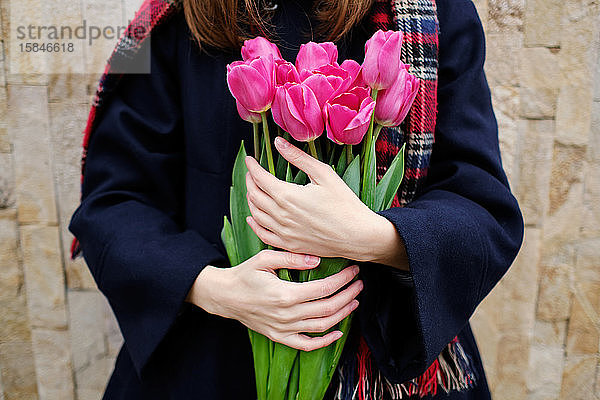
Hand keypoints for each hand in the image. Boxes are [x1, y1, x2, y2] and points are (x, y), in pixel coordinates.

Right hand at [187, 249, 363, 350]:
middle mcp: (287, 314)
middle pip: (327, 307)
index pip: (324, 288)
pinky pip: (307, 344)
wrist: (225, 296)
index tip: (353, 270)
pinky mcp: (280, 337)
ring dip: (343, 314)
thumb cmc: (245, 274)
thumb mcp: (264, 258)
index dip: (342, 279)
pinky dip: (325, 342)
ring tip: (354, 300)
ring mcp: (284, 328)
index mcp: (285, 294)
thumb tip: (317, 259)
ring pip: (322, 326)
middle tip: (359, 283)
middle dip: (348, 294)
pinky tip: (338, 331)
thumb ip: (291, 257)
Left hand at [244, 136, 407, 267]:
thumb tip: (278, 142)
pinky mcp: (290, 245)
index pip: (260, 178)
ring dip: (251, 200)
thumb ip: (298, 157)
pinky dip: (254, 224)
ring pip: (256, 214)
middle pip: (255, 195)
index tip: (250, 160)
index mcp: (287, 196)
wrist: (358, 235)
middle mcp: (281, 215)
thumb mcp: (324, 174)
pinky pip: (264, 235)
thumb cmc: (345, 203)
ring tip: (252, 190)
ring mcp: (284, 232)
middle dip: (249, 181)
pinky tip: (252, 218)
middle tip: (251, 173)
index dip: (252, 167)